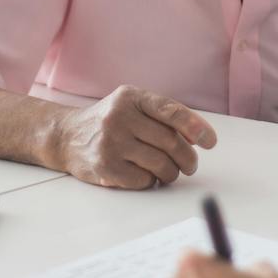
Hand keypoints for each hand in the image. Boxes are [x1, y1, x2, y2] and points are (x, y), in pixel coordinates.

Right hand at [51, 85, 216, 188]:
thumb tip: (199, 136)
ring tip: (169, 171)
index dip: (195, 127)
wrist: (67, 137)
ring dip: (172, 173)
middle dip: (188, 158)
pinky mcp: (105, 168)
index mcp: (130, 97)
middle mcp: (118, 117)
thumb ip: (164, 116)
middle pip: (170, 142)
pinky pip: (144, 180)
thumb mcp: (133, 106)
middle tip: (190, 165)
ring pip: (161, 164)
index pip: (170, 111)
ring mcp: (110, 143)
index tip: (211, 142)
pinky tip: (145, 175)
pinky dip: (151, 181)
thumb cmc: (110, 121)